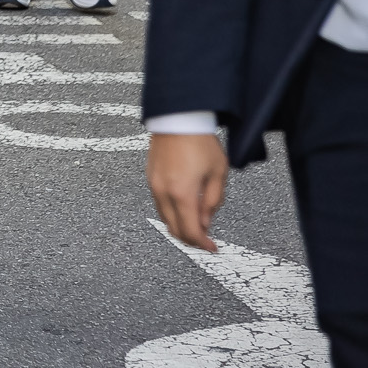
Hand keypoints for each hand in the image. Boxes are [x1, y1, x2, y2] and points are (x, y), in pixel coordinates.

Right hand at [148, 131, 228, 251]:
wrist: (177, 120)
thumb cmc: (200, 143)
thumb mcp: (217, 174)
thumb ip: (213, 201)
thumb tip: (206, 221)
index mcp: (182, 193)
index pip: (190, 231)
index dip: (202, 243)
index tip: (213, 247)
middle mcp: (163, 192)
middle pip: (174, 229)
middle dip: (191, 239)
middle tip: (206, 240)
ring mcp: (154, 185)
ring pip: (165, 218)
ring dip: (180, 226)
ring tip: (198, 224)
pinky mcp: (150, 178)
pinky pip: (159, 204)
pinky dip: (172, 213)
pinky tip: (185, 208)